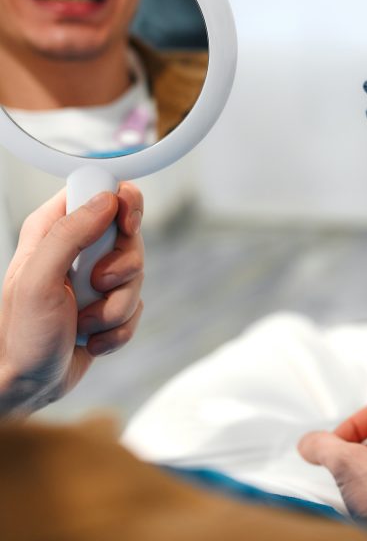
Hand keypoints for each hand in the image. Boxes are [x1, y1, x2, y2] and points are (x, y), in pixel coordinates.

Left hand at [0, 184, 143, 416]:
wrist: (27, 385)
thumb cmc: (20, 336)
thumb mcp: (38, 280)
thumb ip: (70, 234)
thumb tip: (107, 200)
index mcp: (54, 229)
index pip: (101, 190)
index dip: (122, 203)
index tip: (126, 226)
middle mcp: (77, 249)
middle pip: (130, 236)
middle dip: (121, 270)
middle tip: (95, 285)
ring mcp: (95, 277)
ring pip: (137, 275)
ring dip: (116, 307)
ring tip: (85, 323)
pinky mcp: (109, 304)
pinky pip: (137, 307)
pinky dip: (119, 328)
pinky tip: (92, 338)